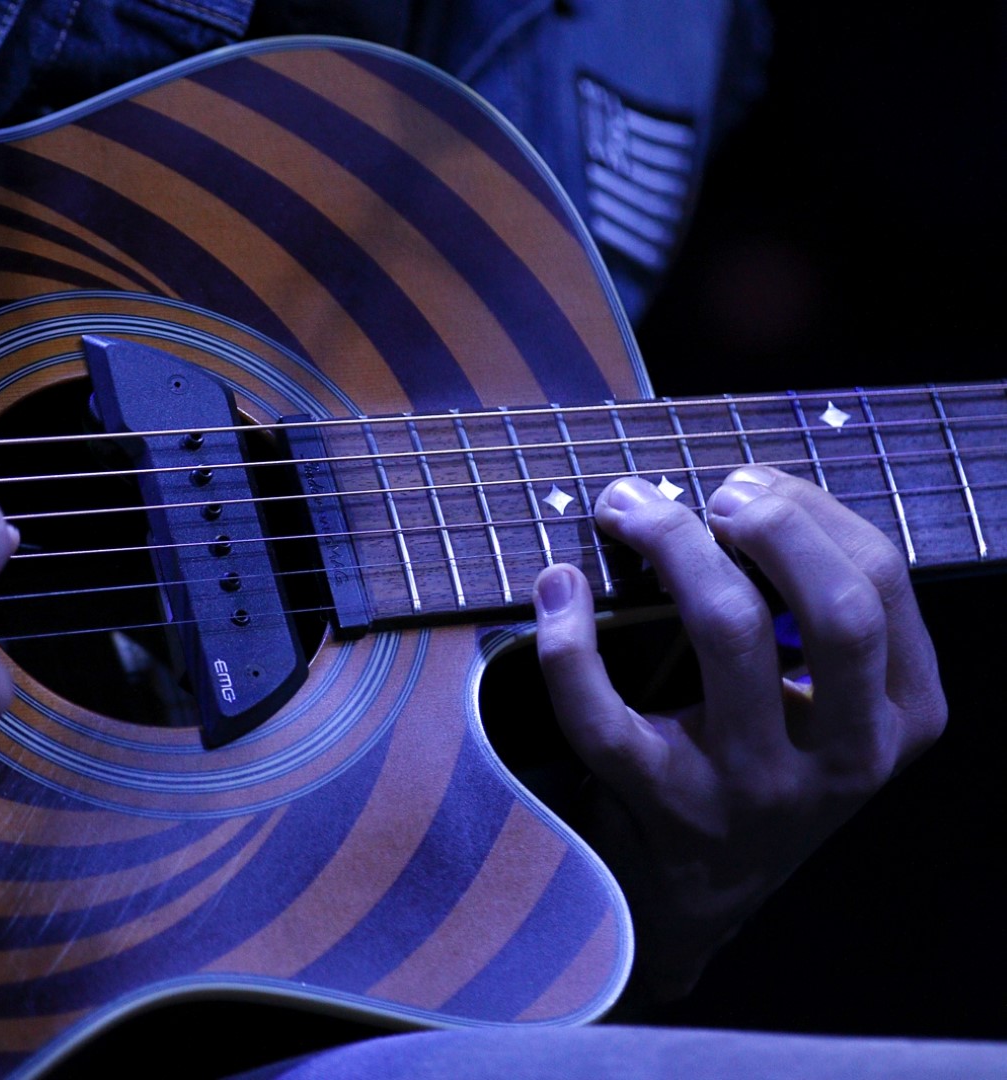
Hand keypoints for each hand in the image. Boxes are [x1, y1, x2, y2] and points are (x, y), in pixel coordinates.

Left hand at [533, 466, 945, 999]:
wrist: (688, 895)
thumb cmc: (755, 765)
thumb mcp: (826, 709)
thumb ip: (814, 618)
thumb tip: (746, 494)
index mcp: (901, 719)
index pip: (884, 587)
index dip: (815, 513)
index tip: (752, 482)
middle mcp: (843, 759)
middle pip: (833, 608)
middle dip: (770, 524)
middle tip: (707, 495)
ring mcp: (752, 788)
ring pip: (729, 637)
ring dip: (674, 547)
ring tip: (630, 508)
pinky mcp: (660, 805)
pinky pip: (604, 715)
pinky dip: (567, 640)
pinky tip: (556, 586)